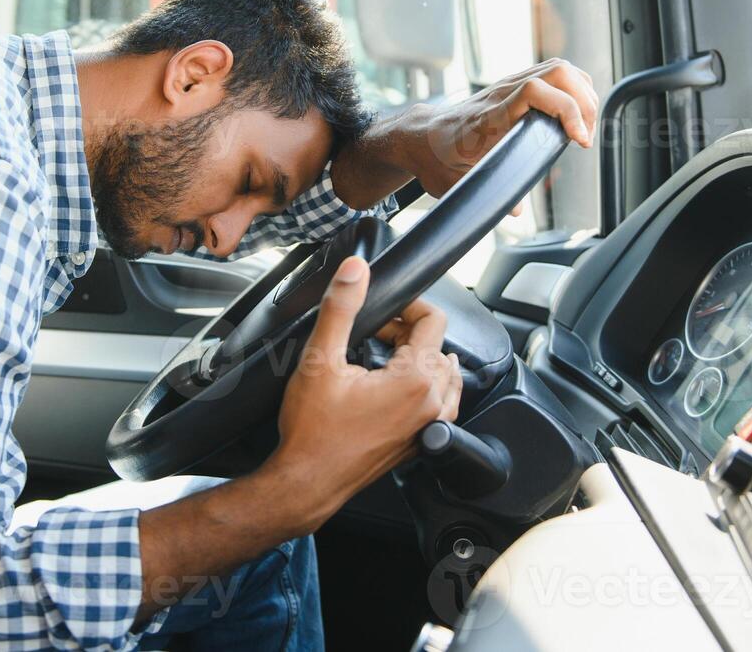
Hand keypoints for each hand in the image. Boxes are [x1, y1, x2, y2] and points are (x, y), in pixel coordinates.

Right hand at [264, 256, 460, 522]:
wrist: (307, 481)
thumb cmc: (311, 431)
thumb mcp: (319, 359)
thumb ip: (341, 308)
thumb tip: (355, 270)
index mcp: (415, 380)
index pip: (434, 320)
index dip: (408, 305)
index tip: (382, 306)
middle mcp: (431, 405)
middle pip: (439, 346)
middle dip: (407, 332)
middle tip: (371, 332)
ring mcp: (428, 427)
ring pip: (444, 376)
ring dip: (419, 359)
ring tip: (382, 356)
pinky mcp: (419, 443)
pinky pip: (439, 404)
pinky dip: (423, 387)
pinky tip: (393, 387)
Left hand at [403, 58, 598, 198]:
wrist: (421, 137)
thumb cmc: (438, 159)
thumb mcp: (456, 183)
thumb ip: (484, 194)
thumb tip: (515, 210)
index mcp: (490, 115)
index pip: (534, 91)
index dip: (566, 109)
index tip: (579, 138)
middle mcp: (501, 93)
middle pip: (556, 72)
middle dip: (584, 101)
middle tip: (585, 136)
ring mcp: (508, 85)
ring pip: (557, 69)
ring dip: (582, 92)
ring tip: (584, 125)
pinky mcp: (513, 86)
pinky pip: (552, 73)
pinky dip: (573, 87)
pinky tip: (576, 112)